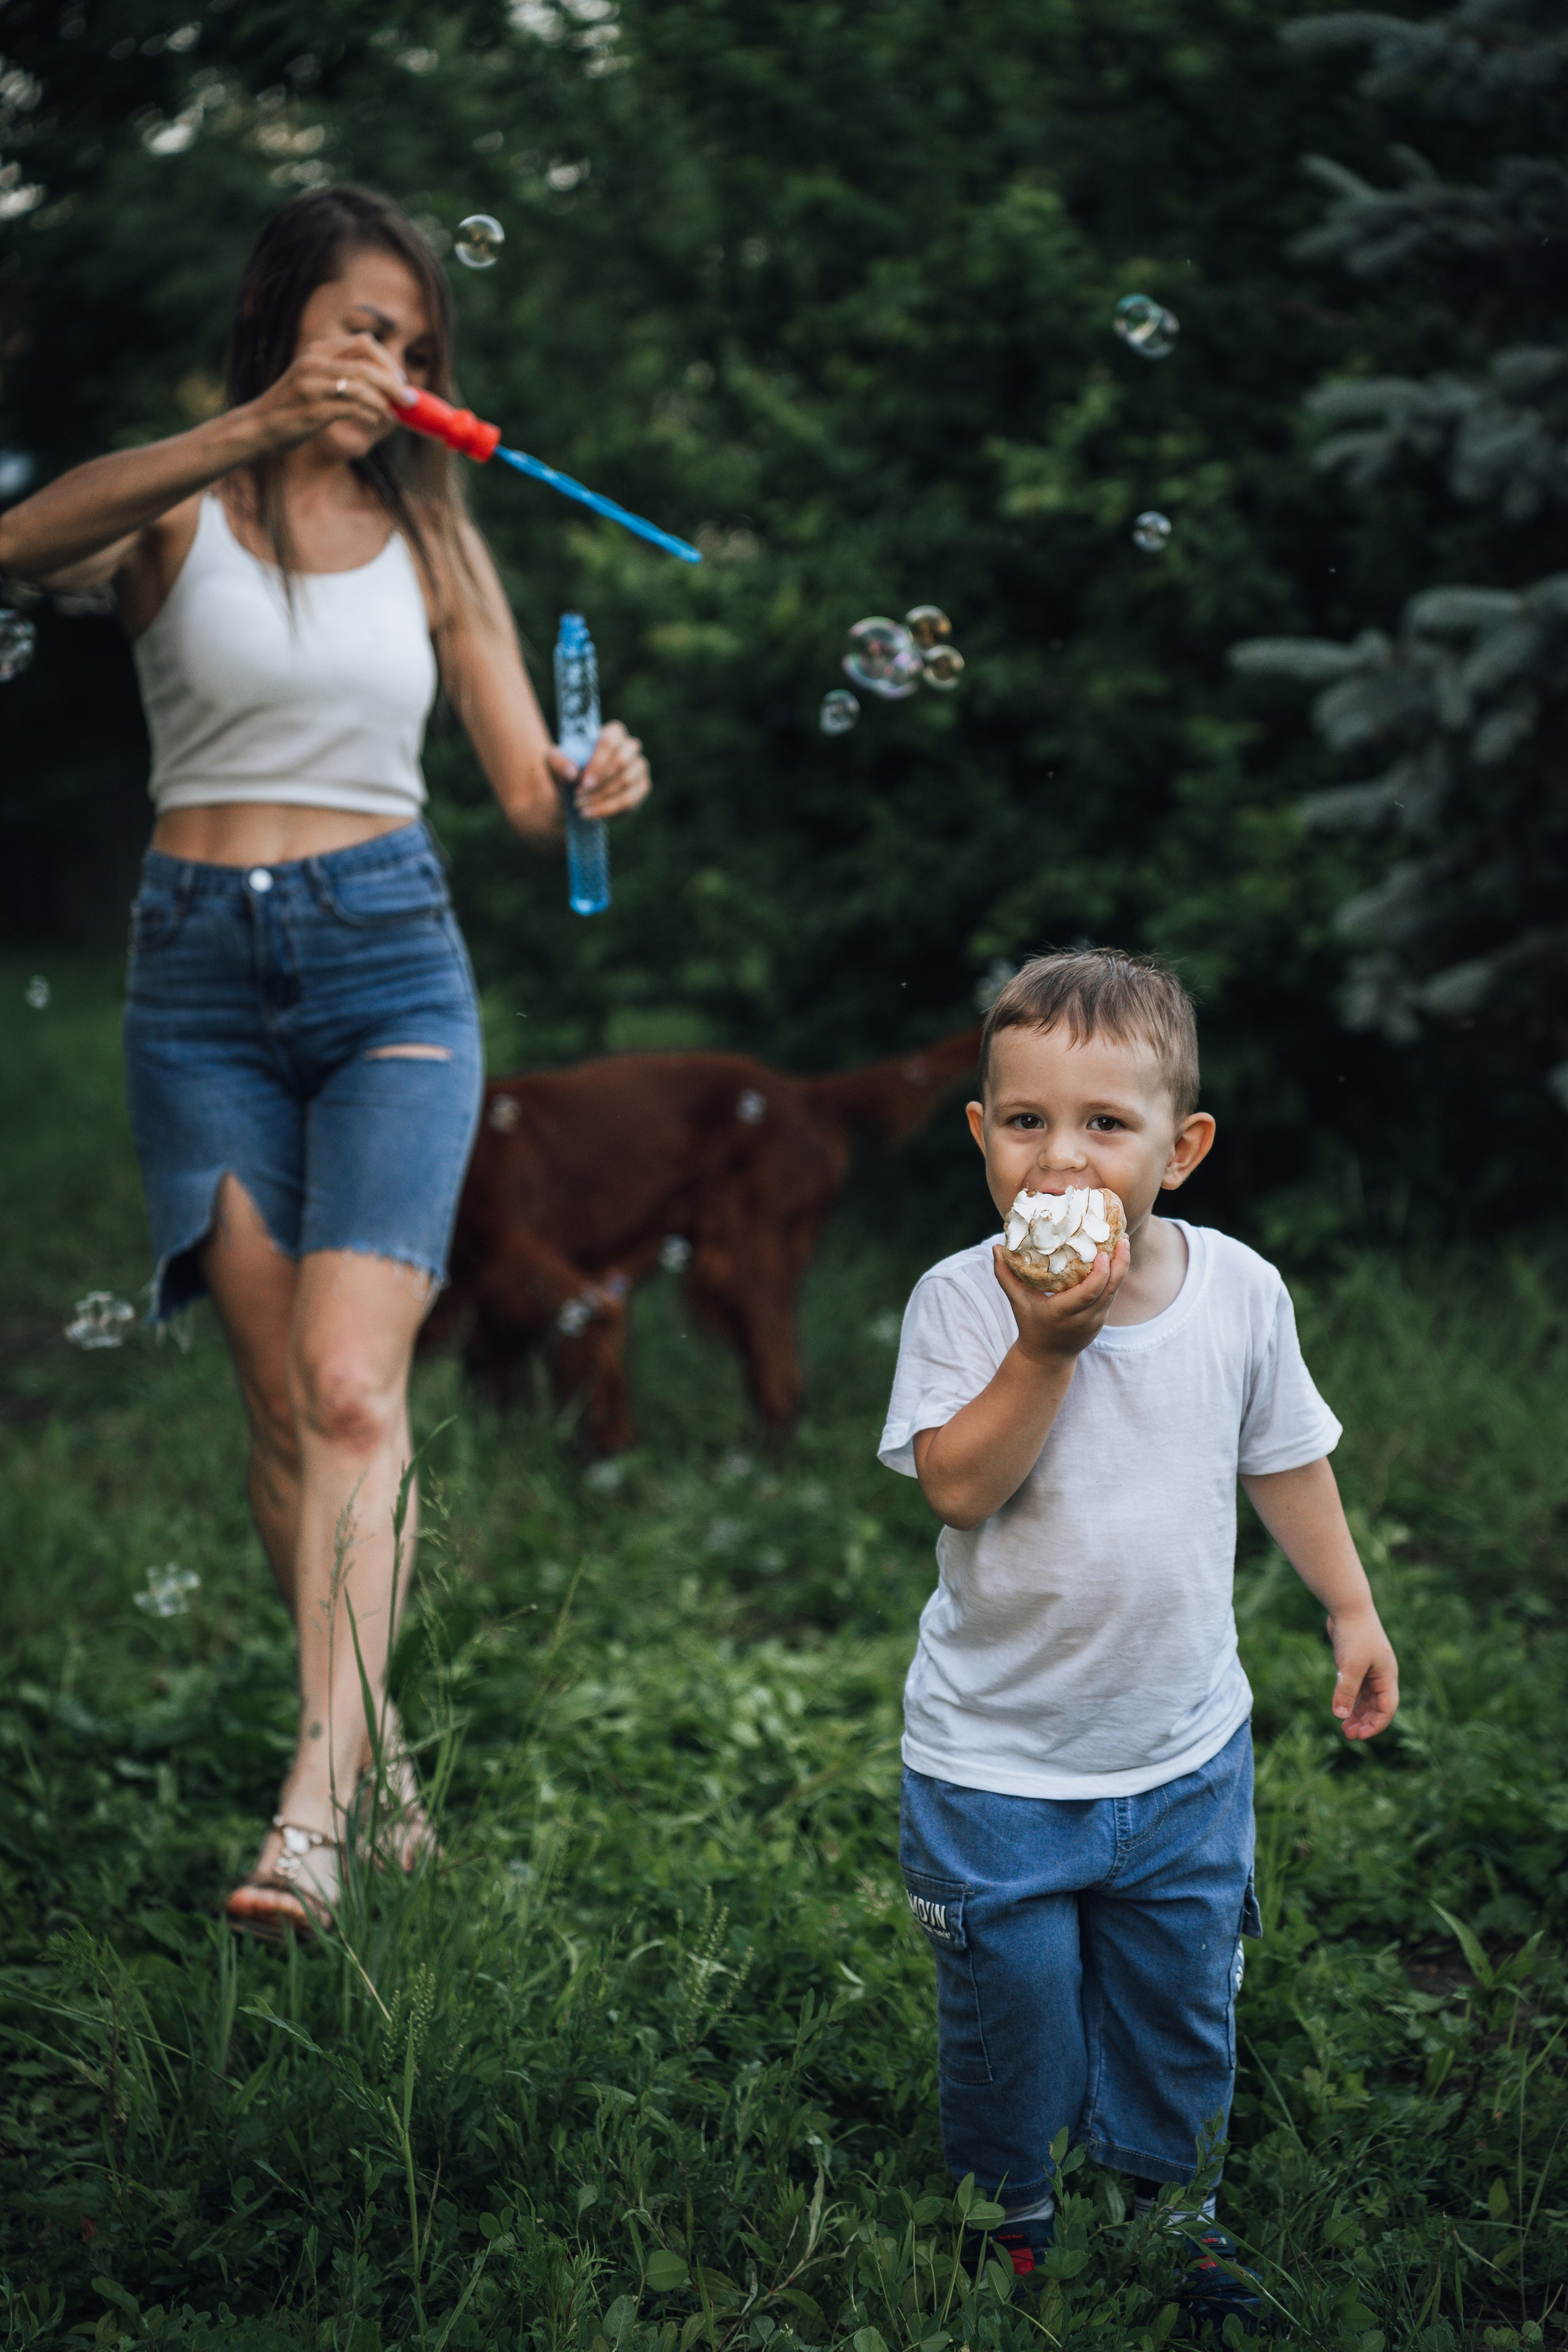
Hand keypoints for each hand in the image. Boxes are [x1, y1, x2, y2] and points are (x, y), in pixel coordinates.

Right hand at [246, 333, 411, 453]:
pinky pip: (353, 408)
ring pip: (362, 386)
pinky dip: (371, 414)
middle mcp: (314, 363)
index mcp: (317, 352)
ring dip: (385, 401)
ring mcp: (312, 385)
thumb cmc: (293, 408)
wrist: (259, 427)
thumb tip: (390, 387)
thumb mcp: (315, 381)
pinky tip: (378, 420)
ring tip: (394, 414)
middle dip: (394, 382)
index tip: (399, 379)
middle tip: (410, 399)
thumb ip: (344, 377)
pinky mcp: (313, 409)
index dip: (387, 360)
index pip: (363, 342)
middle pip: (367, 365)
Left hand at [546, 721, 650, 821]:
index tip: (581, 782)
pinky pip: (630, 800)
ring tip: (581, 808)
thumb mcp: (554, 764)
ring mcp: (640, 767)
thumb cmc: (567, 772)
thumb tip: (572, 772)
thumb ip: (557, 762)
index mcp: (612, 732)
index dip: (597, 762)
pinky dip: (609, 810)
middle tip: (578, 797)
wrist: (576, 795)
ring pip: (625, 783)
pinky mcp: (643, 787)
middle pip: (621, 761)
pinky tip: (592, 814)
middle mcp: (630, 747)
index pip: (609, 740)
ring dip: (601, 798)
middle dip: (599, 783)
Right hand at [992, 1236, 1130, 1365]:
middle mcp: (1085, 1318)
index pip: (1089, 1293)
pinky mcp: (1102, 1318)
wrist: (1047, 1357)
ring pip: (1115, 1291)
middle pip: (1110, 1290)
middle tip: (1122, 1238)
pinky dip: (1116, 1275)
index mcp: (1064, 1313)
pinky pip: (1113, 1294)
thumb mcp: (1017, 1301)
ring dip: (1121, 1266)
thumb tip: (995, 1248)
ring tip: (1122, 1241)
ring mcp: (1097, 1320)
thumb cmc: (1030, 1325)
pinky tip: (1116, 1257)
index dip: (1100, 1274)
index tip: (1102, 1254)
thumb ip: (1005, 1275)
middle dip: (1120, 1264)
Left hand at [1326, 1603, 1399, 1739]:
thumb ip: (1345, 1692)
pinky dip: (1349, 1700)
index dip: (1376, 1725)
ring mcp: (1369, 1669)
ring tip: (1343, 1728)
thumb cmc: (1354, 1635)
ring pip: (1365, 1699)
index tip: (1360, 1735)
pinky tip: (1339, 1709)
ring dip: (1356, 1713)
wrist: (1347, 1606)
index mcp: (1387, 1676)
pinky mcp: (1356, 1663)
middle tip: (1347, 1735)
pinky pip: (1356, 1688)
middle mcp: (1381, 1675)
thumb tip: (1340, 1716)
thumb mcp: (1350, 1667)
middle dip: (1364, 1722)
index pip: (1387, 1708)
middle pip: (1376, 1706)